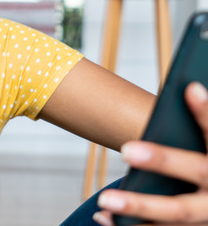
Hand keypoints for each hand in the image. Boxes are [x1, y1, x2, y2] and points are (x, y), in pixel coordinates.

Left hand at [93, 82, 207, 224]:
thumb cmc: (206, 164)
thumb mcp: (205, 147)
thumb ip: (198, 125)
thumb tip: (185, 90)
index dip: (206, 112)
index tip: (191, 87)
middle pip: (196, 170)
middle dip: (163, 160)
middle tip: (127, 149)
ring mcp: (207, 215)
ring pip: (175, 212)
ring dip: (139, 206)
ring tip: (105, 199)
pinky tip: (103, 216)